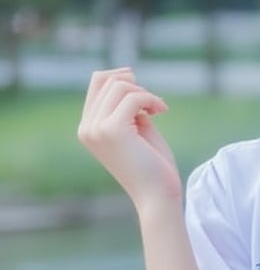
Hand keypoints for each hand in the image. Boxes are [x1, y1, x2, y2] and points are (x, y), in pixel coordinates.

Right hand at [77, 67, 180, 211]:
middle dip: (136, 86)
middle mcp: (87, 128)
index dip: (123, 78)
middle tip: (156, 105)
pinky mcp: (112, 130)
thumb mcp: (137, 128)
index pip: (97, 82)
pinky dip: (152, 99)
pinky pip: (133, 97)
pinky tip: (162, 111)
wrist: (157, 196)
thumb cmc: (153, 165)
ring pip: (120, 86)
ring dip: (146, 93)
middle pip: (107, 80)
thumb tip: (126, 74)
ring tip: (159, 109)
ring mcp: (96, 129)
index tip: (145, 95)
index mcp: (88, 128)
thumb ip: (128, 105)